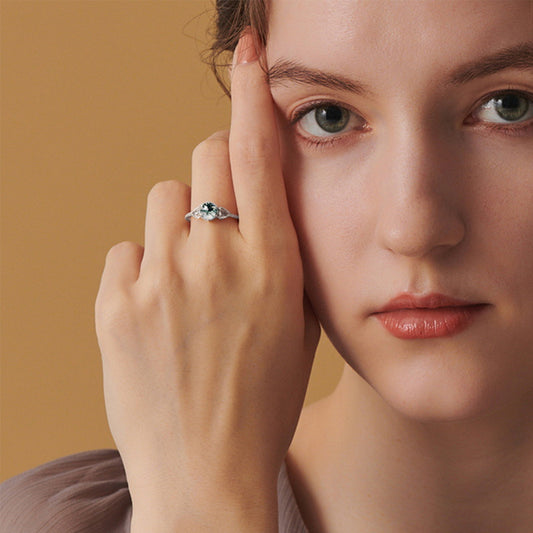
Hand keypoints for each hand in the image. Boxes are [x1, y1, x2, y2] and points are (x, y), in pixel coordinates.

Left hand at [95, 31, 319, 529]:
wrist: (206, 471)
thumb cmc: (260, 401)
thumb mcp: (295, 323)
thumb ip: (281, 256)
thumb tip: (260, 207)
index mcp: (270, 265)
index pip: (259, 154)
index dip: (254, 97)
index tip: (251, 57)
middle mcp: (214, 261)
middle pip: (202, 159)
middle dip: (213, 174)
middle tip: (219, 215)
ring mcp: (159, 281)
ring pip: (160, 202)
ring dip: (177, 224)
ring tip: (187, 276)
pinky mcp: (115, 305)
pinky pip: (127, 251)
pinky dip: (142, 267)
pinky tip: (157, 309)